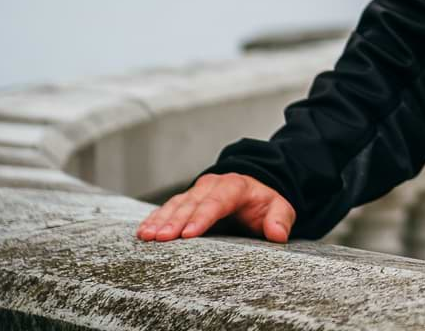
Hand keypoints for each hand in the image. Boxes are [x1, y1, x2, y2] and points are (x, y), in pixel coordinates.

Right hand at [136, 172, 295, 242]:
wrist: (254, 188)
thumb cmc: (265, 202)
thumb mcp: (280, 207)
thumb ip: (280, 219)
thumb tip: (277, 234)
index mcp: (235, 186)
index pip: (218, 201)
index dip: (203, 217)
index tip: (189, 234)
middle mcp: (212, 186)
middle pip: (192, 203)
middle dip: (175, 221)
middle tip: (161, 238)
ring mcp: (196, 192)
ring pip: (176, 204)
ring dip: (160, 220)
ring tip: (147, 236)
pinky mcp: (186, 200)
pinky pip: (168, 208)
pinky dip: (155, 219)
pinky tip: (143, 231)